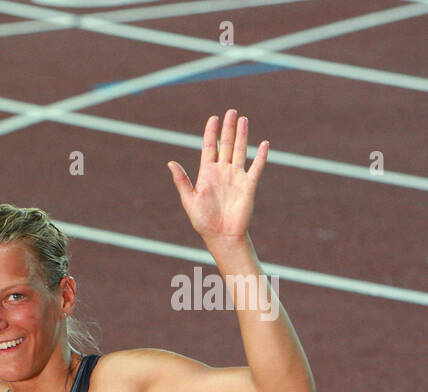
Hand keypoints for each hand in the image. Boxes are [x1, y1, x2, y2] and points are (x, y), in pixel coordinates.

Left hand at [167, 109, 266, 244]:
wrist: (221, 235)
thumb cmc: (203, 220)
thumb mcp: (189, 199)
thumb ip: (182, 180)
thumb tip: (170, 162)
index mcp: (207, 173)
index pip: (210, 148)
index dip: (211, 133)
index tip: (213, 118)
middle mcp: (222, 172)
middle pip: (226, 144)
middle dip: (228, 128)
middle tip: (231, 111)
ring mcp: (236, 177)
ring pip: (240, 151)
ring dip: (242, 135)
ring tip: (243, 119)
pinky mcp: (249, 185)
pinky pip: (256, 167)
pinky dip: (261, 156)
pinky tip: (264, 143)